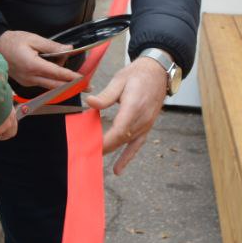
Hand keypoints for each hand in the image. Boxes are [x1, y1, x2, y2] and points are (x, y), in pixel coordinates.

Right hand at [0, 30, 80, 89]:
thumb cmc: (14, 40)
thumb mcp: (34, 39)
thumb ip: (52, 46)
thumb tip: (69, 48)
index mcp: (33, 65)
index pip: (57, 73)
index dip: (71, 77)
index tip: (83, 79)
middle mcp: (30, 77)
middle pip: (56, 86)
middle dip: (72, 86)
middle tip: (87, 86)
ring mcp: (27, 82)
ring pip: (50, 86)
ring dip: (62, 82)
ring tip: (73, 75)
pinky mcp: (26, 82)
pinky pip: (43, 84)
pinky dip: (53, 81)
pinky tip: (58, 73)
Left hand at [86, 57, 168, 174]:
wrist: (157, 73)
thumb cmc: (137, 74)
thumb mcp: (119, 80)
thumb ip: (106, 95)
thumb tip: (89, 102)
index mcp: (134, 107)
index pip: (118, 130)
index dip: (104, 141)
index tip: (90, 147)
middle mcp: (142, 119)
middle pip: (121, 139)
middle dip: (102, 148)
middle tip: (84, 154)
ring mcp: (146, 125)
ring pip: (127, 143)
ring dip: (110, 152)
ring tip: (93, 160)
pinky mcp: (146, 127)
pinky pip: (137, 145)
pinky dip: (127, 157)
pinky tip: (117, 170)